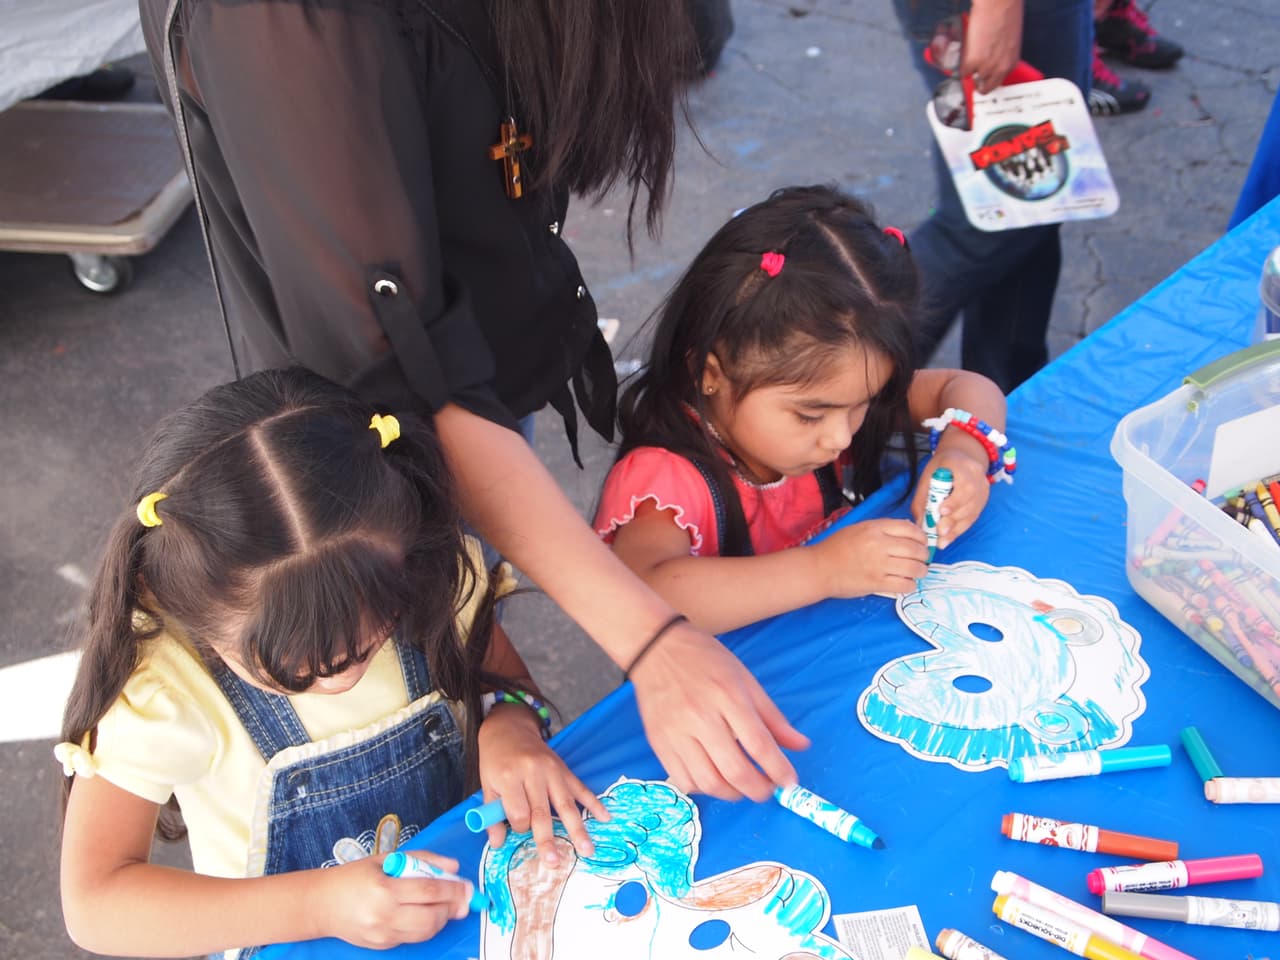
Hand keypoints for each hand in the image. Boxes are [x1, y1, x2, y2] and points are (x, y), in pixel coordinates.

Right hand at [314, 852, 471, 948]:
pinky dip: (425, 927)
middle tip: (461, 899)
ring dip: (442, 919)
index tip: (468, 887)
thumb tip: (453, 867)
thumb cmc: (354, 876)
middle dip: (452, 908)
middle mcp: (383, 915)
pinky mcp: (382, 946)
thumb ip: (423, 860)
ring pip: (425, 932)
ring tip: (445, 906)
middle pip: (431, 917)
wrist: (322, 904)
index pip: (429, 892)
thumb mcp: (387, 859)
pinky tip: (425, 914)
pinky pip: (412, 938)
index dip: (454, 890)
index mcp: (384, 888)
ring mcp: (382, 934)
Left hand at [477, 705, 609, 865]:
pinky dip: (594, 803)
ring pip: (565, 804)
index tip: (518, 829)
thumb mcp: (486, 784)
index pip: (519, 812)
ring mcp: (552, 770)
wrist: (509, 729)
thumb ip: (491, 814)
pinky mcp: (564, 769)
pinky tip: (605, 817)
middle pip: (542, 811)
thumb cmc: (496, 760)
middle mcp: (532, 773)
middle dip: (548, 839)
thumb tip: (498, 844)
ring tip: (587, 850)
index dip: (519, 827)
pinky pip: (580, 788)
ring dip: (577, 829)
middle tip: (554, 862)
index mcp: (509, 777)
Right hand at [629, 621, 809, 802]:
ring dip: (732, 794)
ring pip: (708, 782)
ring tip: (743, 787)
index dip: (778, 770)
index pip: (758, 744)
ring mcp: (676, 733)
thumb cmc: (705, 661)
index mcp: (728, 696)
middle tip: (768, 790)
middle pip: (734, 770)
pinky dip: (704, 789)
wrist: (656, 650)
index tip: (790, 783)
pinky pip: (684, 780)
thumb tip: (801, 746)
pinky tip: (714, 779)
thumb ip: (773, 717)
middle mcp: (701, 718)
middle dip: (758, 790)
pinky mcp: (659, 744)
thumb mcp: (745, 680)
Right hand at [811, 518, 928, 596]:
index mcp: (875, 528)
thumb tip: (909, 530)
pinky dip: (910, 585)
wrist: (819, 568)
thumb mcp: (859, 528)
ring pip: (914, 568)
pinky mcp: (877, 583)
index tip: (922, 543)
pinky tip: (906, 583)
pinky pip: (905, 585)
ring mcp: (878, 565)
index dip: (922, 537)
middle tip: (922, 559)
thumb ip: (883, 528)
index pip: (910, 529)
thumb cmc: (836, 548)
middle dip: (924, 555)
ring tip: (918, 572)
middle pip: (916, 549)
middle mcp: (879, 544)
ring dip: (921, 571)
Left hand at [911, 448, 991, 551]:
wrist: (962, 457)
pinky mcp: (983, 501)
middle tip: (939, 532)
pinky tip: (949, 538)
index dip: (955, 500)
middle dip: (953, 519)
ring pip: (971, 513)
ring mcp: (983, 490)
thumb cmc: (942, 466)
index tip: (942, 511)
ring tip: (941, 541)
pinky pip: (972, 518)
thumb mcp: (928, 475)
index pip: (963, 485)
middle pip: (968, 502)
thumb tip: (919, 522)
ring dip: (955, 529)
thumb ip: (923, 497)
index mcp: (963, 467)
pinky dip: (959, 529)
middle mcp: (977, 478)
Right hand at [963, 0, 1023, 92]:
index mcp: (1011, 62)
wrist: (998, 4)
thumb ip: (1002, 54)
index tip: (985, 80)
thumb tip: (993, 58)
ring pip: (973, 79)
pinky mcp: (972, 62)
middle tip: (974, 78)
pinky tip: (965, 56)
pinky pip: (963, 71)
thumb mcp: (1009, 41)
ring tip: (969, 61)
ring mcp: (985, 67)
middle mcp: (999, 68)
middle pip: (986, 88)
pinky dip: (962, 65)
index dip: (990, 80)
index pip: (999, 82)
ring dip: (970, 72)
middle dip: (979, 84)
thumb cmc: (1007, 14)